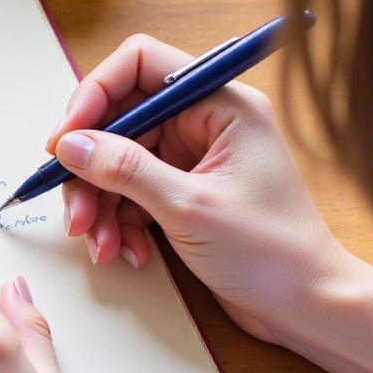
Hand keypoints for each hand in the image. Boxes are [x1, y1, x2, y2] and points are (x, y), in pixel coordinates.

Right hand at [48, 34, 354, 344]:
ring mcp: (195, 159)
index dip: (94, 96)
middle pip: (121, 121)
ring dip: (100, 204)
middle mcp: (206, 124)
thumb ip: (125, 170)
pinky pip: (132, 194)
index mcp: (222, 105)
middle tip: (76, 211)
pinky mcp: (185, 193)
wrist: (307, 305)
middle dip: (91, 168)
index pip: (141, 66)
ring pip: (119, 162)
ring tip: (100, 243)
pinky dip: (119, 222)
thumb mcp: (189, 207)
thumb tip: (72, 144)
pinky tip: (127, 251)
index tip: (65, 140)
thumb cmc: (273, 252)